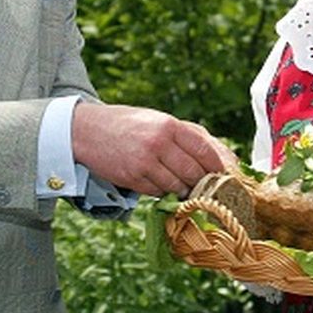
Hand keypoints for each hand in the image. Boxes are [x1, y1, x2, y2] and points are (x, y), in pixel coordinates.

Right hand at [71, 103, 235, 195]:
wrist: (88, 130)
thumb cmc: (130, 124)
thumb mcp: (160, 120)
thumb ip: (190, 135)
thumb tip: (224, 156)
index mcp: (170, 125)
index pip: (205, 150)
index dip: (217, 166)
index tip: (223, 174)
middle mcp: (159, 143)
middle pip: (194, 172)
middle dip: (203, 181)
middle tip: (207, 185)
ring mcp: (145, 162)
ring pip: (178, 186)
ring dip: (184, 189)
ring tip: (183, 185)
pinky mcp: (133, 179)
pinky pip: (158, 192)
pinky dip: (164, 191)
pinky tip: (161, 184)